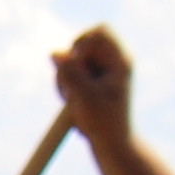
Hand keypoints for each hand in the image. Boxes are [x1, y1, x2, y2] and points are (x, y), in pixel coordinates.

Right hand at [52, 24, 136, 148]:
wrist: (111, 143)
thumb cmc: (104, 122)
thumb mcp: (85, 98)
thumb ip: (70, 73)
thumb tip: (55, 52)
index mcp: (119, 61)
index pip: (100, 31)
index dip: (83, 42)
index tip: (77, 62)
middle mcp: (111, 62)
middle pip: (81, 44)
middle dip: (69, 63)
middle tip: (71, 86)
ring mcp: (99, 71)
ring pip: (70, 60)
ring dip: (63, 77)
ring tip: (71, 100)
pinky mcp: (88, 80)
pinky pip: (68, 72)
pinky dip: (63, 84)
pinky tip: (71, 102)